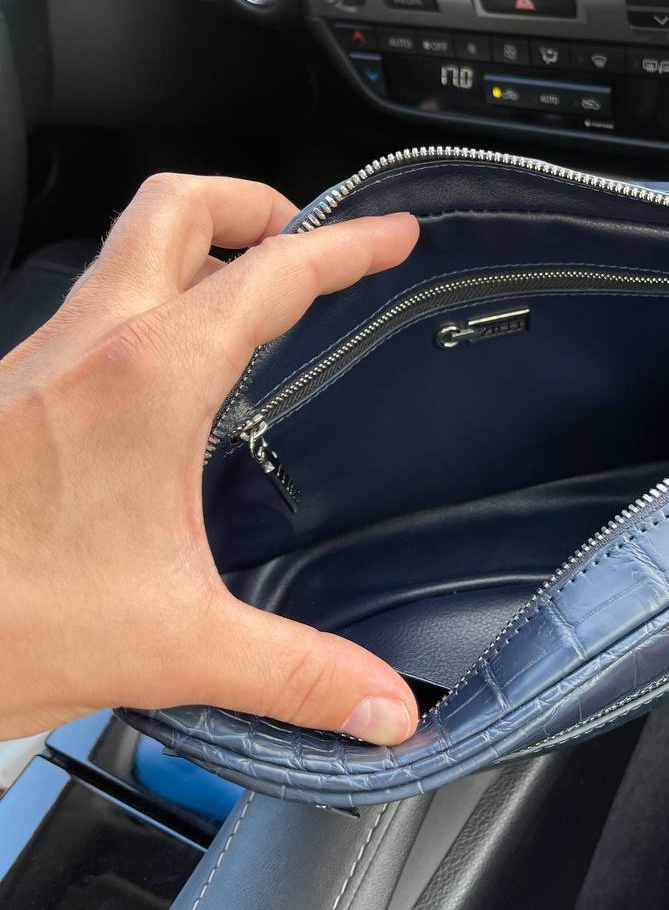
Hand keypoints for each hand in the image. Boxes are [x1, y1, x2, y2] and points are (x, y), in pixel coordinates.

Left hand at [0, 174, 420, 745]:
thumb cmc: (0, 619)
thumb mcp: (174, 645)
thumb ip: (297, 674)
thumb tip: (384, 706)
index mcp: (149, 375)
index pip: (272, 273)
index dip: (347, 245)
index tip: (390, 233)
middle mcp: (90, 345)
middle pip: (176, 208)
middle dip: (252, 203)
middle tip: (304, 237)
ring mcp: (41, 361)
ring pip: (123, 251)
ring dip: (194, 250)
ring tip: (245, 293)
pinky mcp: (10, 393)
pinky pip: (90, 311)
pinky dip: (145, 306)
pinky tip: (163, 378)